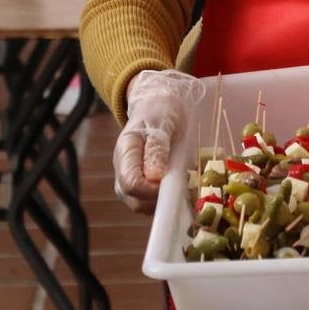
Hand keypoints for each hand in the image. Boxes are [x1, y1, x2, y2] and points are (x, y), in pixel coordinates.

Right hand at [114, 70, 204, 213]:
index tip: (173, 184)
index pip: (130, 184)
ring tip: (185, 187)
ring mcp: (131, 178)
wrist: (158, 104)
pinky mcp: (142, 184)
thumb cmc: (160, 110)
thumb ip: (157, 149)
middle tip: (184, 187)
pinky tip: (182, 189)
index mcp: (125, 152)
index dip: (152, 191)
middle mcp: (123, 169)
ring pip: (142, 205)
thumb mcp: (162, 123)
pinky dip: (167, 201)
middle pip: (134, 200)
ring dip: (164, 203)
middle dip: (159, 200)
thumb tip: (154, 177)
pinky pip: (151, 202)